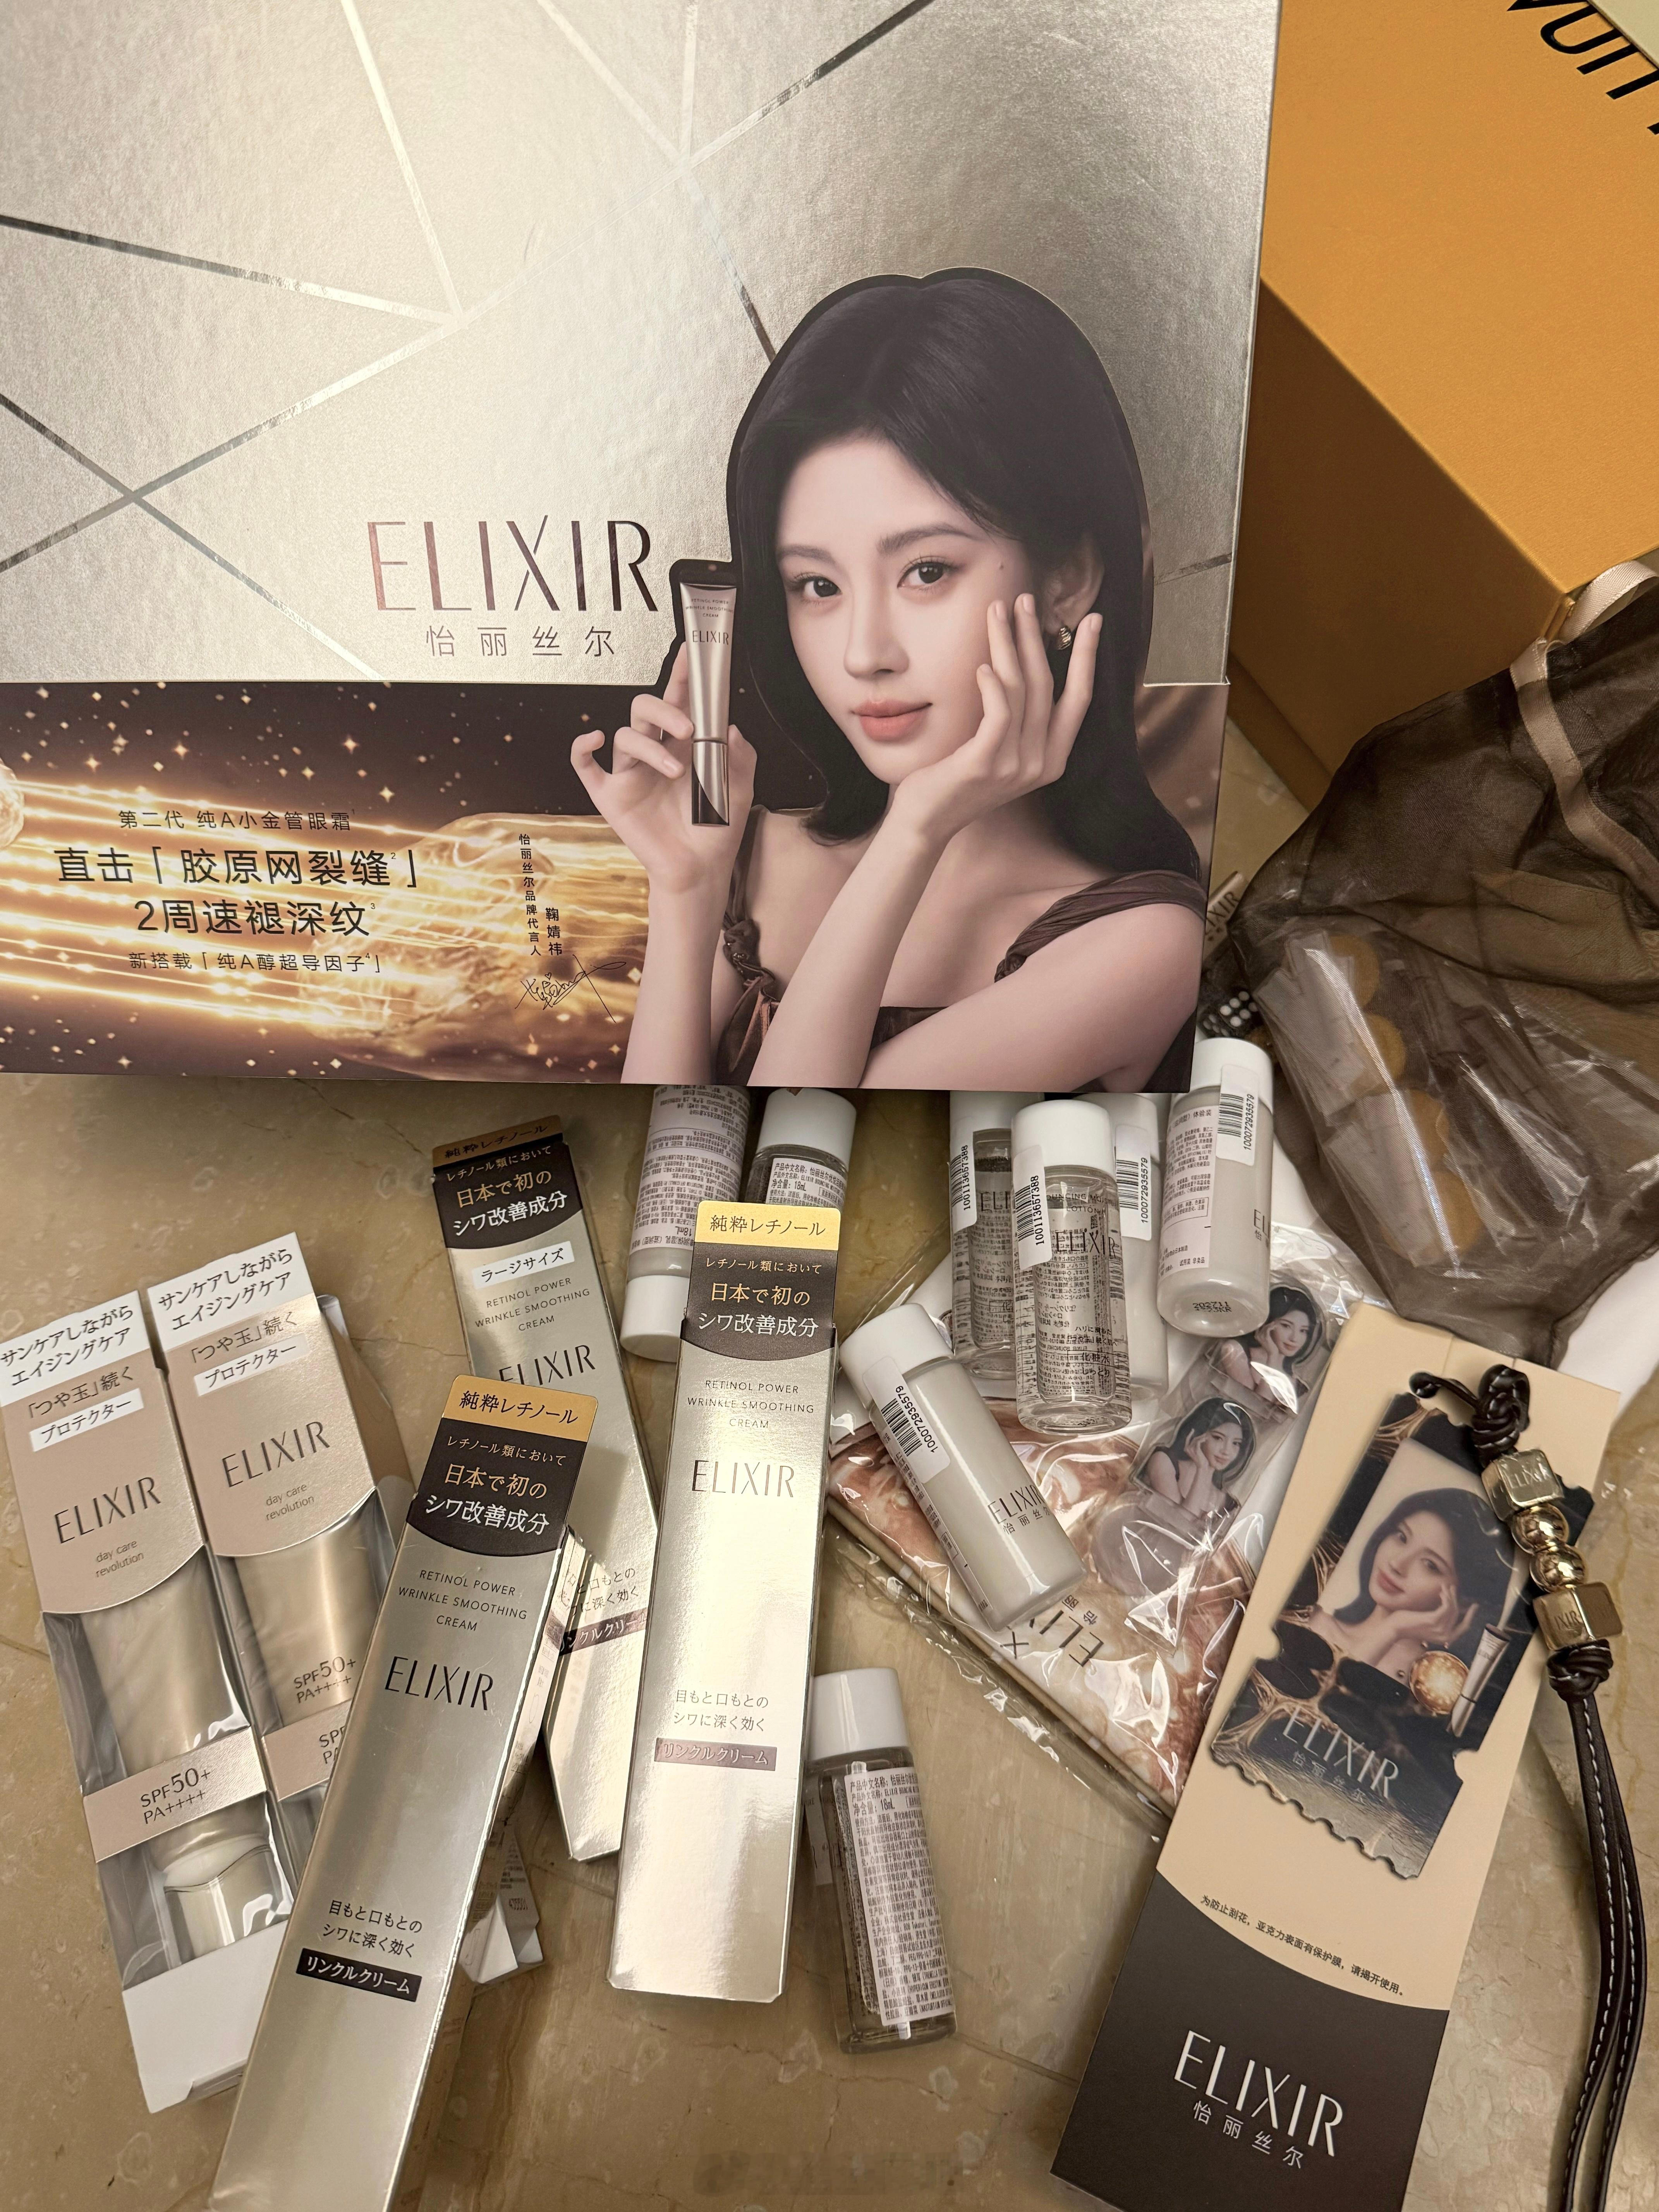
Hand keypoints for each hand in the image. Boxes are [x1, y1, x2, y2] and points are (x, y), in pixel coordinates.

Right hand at [571, 644, 753, 899]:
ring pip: (626, 736)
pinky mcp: (611, 796)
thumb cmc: (718, 829)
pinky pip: (585, 766)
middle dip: (664, 709)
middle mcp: (654, 753)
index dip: (682, 676)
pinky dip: (582, 748)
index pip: (680, 702)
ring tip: (675, 772)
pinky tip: (594, 739)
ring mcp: (630, 774)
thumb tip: (729, 726)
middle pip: (645, 709)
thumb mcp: (741, 789)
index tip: (690, 653)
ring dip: (649, 748)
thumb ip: (739, 756)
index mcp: (683, 746)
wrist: (700, 870)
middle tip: (687, 729)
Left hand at [887, 595, 1101, 846]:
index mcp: (1052, 759)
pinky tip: (983, 663)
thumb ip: (1017, 718)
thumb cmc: (957, 778)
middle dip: (1036, 637)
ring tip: (996, 612)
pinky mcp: (985, 765)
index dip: (1087, 658)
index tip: (1091, 620)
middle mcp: (1040, 763)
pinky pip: (998, 714)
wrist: (926, 821)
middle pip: (1048, 685)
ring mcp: (1015, 766)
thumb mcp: (997, 748)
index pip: (1079, 700)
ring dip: (1008, 645)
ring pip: (1021, 691)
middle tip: (1024, 599)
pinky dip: (992, 685)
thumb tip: (1022, 663)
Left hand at [1394, 1588, 1477, 1652]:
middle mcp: (1445, 1637)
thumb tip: (1449, 1609)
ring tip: (1446, 1586)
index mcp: (1446, 1639)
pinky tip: (1442, 1591)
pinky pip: (1446, 1607)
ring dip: (1450, 1595)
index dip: (1470, 1616)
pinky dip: (1446, 1597)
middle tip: (1453, 1588)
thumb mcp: (1428, 1625)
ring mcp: (1440, 1630)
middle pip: (1457, 1615)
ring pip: (1452, 1609)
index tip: (1474, 1606)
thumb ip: (1440, 1621)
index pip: (1464, 1627)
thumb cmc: (1409, 1625)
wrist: (1395, 1628)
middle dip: (1456, 1599)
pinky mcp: (1433, 1621)